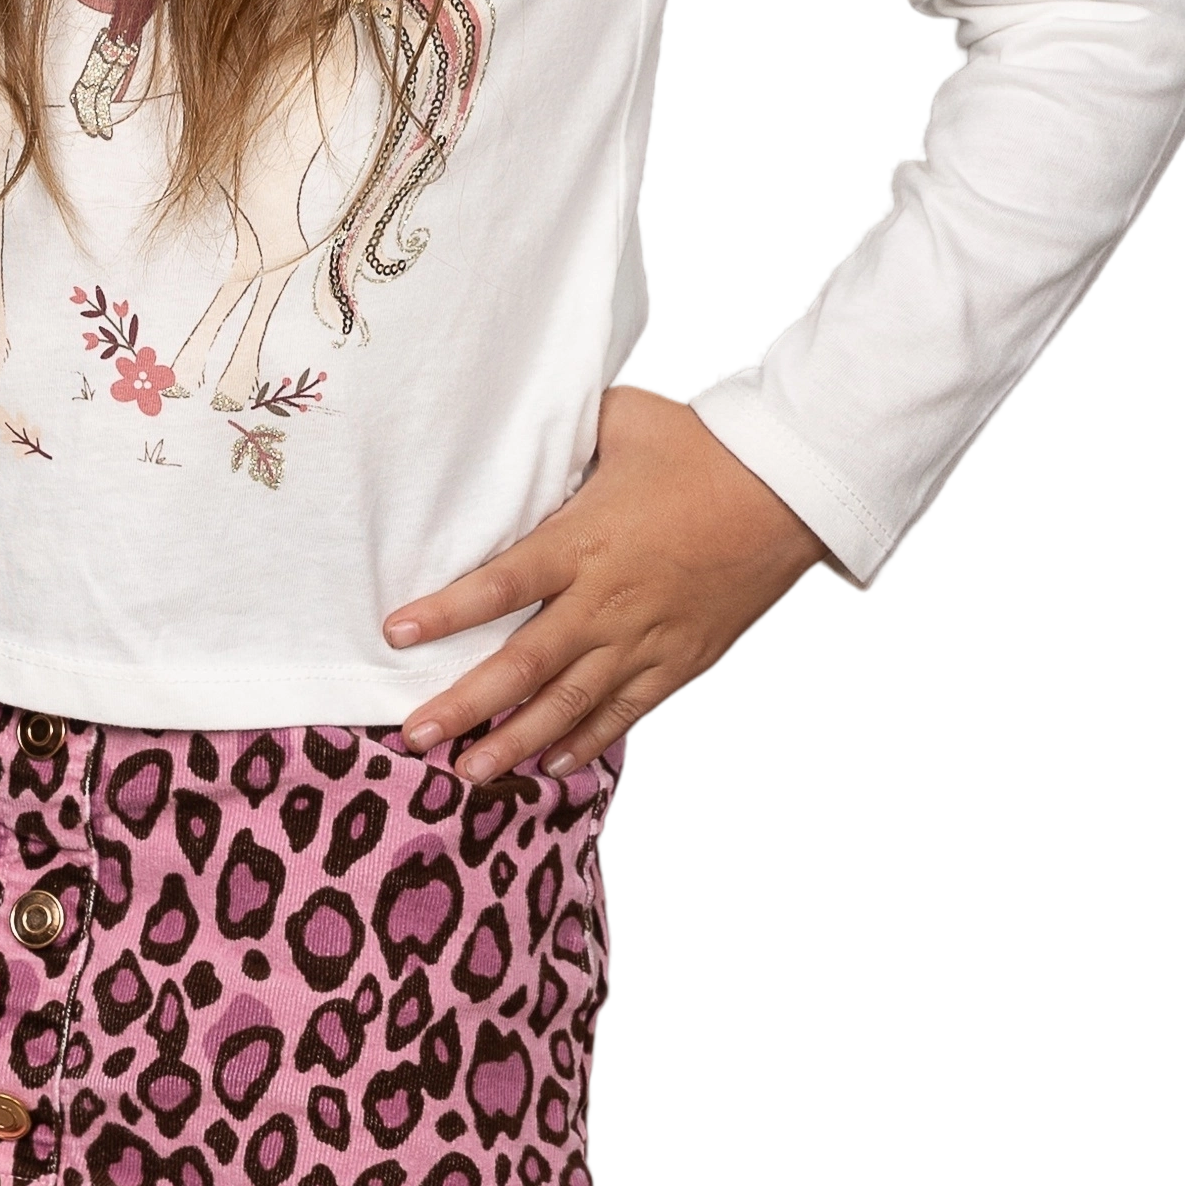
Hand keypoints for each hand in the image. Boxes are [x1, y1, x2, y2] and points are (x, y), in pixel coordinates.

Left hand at [381, 383, 831, 783]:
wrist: (788, 492)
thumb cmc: (703, 447)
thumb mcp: (624, 417)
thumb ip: (568, 424)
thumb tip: (524, 411)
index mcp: (584, 540)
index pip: (500, 584)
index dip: (445, 613)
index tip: (396, 635)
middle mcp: (607, 600)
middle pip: (523, 666)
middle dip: (466, 706)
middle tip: (414, 736)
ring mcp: (644, 638)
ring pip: (569, 704)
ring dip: (516, 742)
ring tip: (469, 774)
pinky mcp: (679, 660)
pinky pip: (623, 712)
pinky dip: (585, 741)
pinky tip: (550, 765)